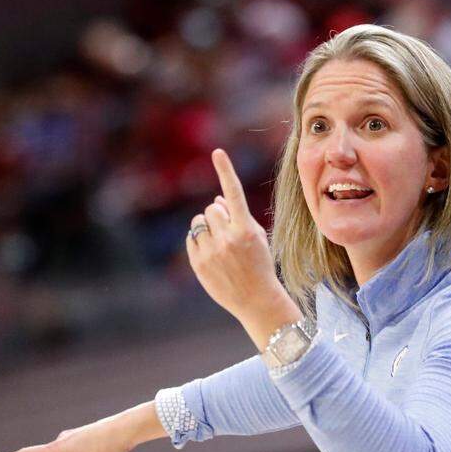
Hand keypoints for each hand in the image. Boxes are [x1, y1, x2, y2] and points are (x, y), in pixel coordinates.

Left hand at [187, 149, 291, 324]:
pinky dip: (198, 241)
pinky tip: (212, 255)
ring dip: (206, 226)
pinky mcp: (199, 263)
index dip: (225, 170)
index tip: (218, 152)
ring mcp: (211, 252)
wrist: (256, 299)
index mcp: (246, 229)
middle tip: (227, 232)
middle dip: (217, 216)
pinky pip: (191, 239)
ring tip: (218, 243)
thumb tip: (216, 198)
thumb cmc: (259, 264)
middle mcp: (227, 238)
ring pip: (198, 222)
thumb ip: (237, 216)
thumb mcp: (257, 237)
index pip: (233, 193)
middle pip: (211, 209)